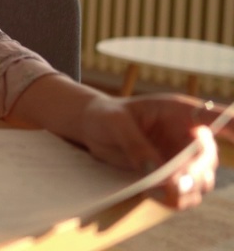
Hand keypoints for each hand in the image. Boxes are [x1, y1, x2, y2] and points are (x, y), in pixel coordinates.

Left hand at [78, 93, 227, 208]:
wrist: (96, 128)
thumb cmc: (107, 116)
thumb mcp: (115, 122)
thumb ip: (135, 143)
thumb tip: (154, 170)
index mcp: (181, 112)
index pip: (217, 117)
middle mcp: (191, 136)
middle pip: (208, 159)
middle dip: (194, 174)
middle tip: (174, 185)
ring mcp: (186, 159)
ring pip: (201, 181)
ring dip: (186, 191)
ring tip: (159, 192)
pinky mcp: (175, 177)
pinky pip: (187, 194)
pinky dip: (177, 200)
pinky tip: (158, 197)